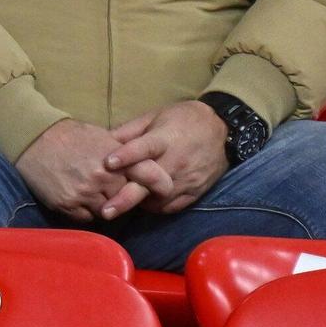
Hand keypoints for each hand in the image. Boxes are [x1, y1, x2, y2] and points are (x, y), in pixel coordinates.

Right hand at [16, 119, 174, 222]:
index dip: (160, 183)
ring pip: (107, 211)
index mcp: (114, 157)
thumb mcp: (101, 137)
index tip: (167, 188)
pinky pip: (87, 218)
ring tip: (99, 195)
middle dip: (127, 196)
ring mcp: (84, 193)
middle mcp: (101, 177)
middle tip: (125, 195)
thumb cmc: (70, 135)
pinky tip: (81, 198)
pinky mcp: (68, 205)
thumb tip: (141, 164)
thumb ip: (122, 153)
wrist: (34, 139)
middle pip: (127, 198)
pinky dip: (87, 211)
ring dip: (106, 205)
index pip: (147, 173)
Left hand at [105, 100, 229, 213]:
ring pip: (159, 199)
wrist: (222, 129)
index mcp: (165, 138)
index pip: (144, 148)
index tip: (107, 163)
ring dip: (139, 203)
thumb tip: (103, 140)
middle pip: (149, 183)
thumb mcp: (156, 116)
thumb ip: (130, 130)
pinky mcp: (195, 193)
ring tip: (119, 206)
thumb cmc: (183, 119)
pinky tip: (144, 203)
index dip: (126, 156)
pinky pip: (171, 207)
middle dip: (126, 198)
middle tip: (106, 210)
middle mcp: (176, 161)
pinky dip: (156, 207)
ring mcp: (187, 180)